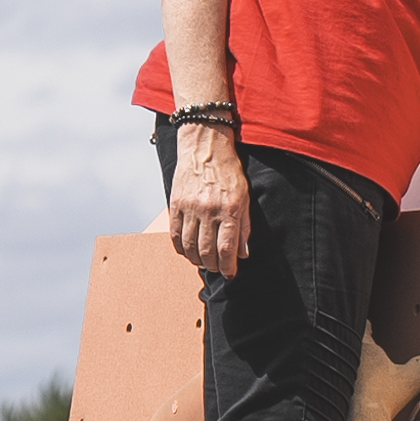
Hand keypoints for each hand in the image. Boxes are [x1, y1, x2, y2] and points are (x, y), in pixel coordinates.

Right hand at [166, 122, 249, 279]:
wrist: (205, 147)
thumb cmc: (228, 171)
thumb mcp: (244, 197)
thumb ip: (244, 226)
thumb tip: (243, 253)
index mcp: (229, 209)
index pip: (227, 248)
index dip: (228, 266)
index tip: (230, 274)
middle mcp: (209, 210)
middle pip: (207, 251)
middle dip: (213, 266)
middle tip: (217, 268)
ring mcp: (190, 208)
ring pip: (190, 246)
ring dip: (197, 260)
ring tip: (203, 262)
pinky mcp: (176, 204)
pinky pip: (175, 234)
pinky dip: (180, 248)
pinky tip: (187, 251)